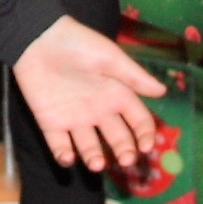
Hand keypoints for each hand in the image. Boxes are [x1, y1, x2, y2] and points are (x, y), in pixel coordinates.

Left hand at [12, 17, 164, 173]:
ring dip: (94, 158)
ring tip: (97, 165)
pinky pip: (58, 144)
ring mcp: (75, 118)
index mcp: (117, 94)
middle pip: (117, 138)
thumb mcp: (110, 57)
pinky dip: (63, 154)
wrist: (39, 38)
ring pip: (89, 146)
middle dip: (124, 151)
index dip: (145, 134)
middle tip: (127, 160)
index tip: (147, 146)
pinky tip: (67, 157)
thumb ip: (134, 76)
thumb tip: (162, 91)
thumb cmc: (78, 43)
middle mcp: (99, 111)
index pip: (138, 120)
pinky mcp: (51, 122)